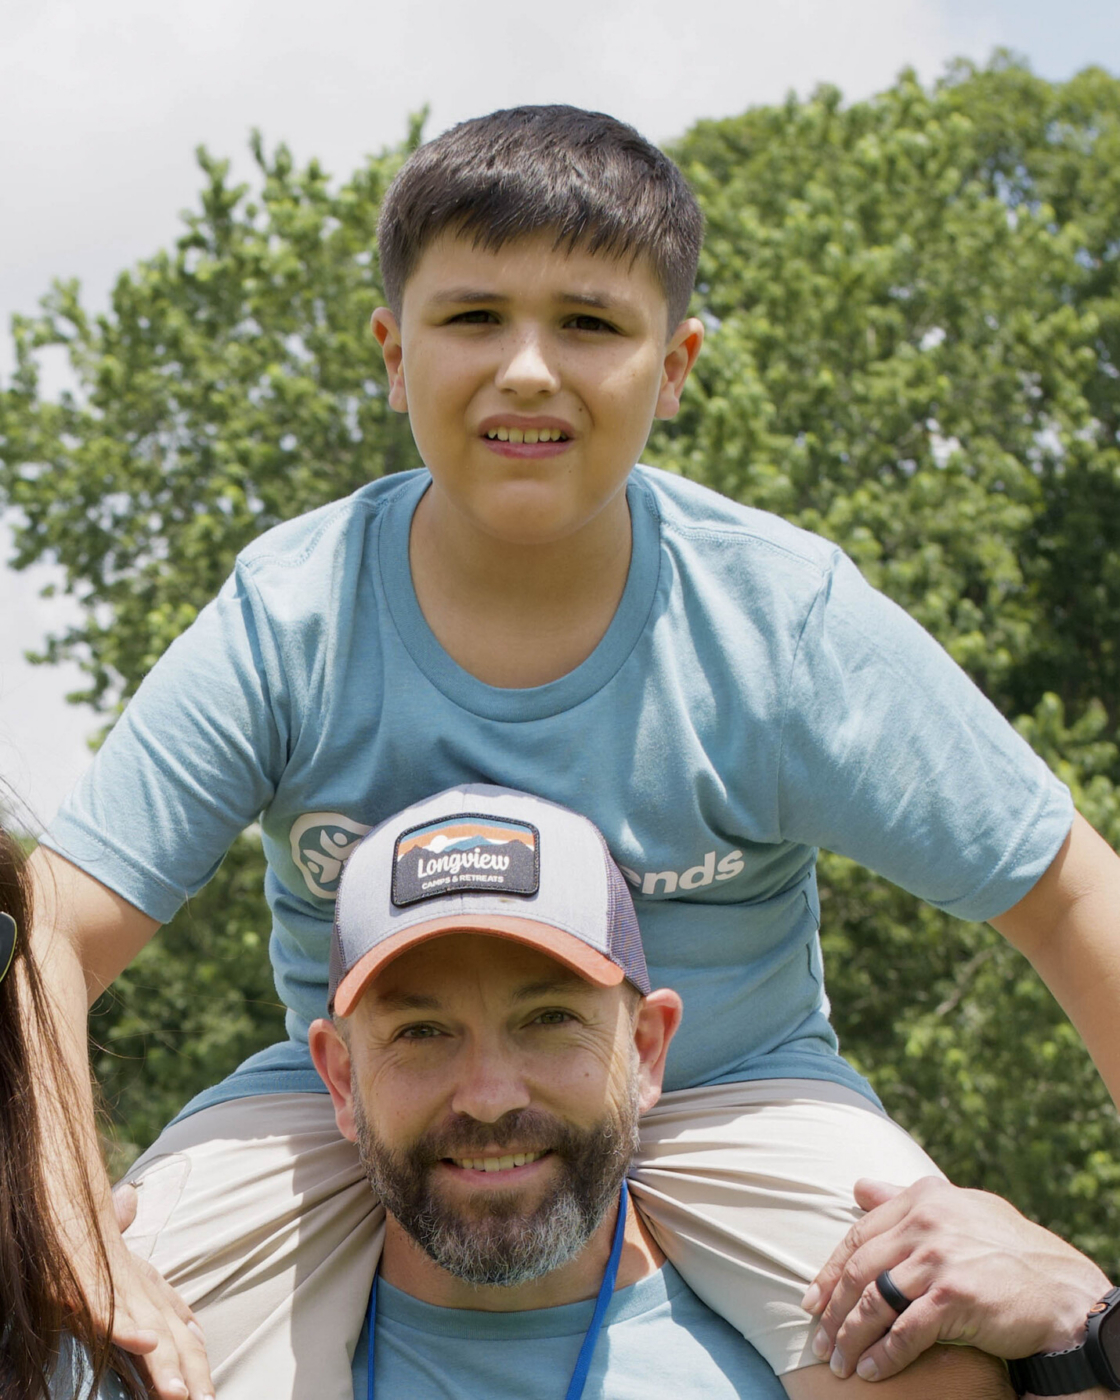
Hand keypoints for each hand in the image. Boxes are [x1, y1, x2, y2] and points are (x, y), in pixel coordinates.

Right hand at [91, 1182, 214, 1399]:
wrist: (61, 1199)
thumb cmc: (82, 1227)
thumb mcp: (106, 1235)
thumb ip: (122, 1229)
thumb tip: (133, 1204)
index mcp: (144, 1280)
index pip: (177, 1319)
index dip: (194, 1351)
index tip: (207, 1383)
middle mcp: (138, 1287)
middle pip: (174, 1337)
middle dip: (192, 1374)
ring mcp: (114, 1287)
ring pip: (148, 1332)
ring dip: (165, 1365)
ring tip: (181, 1395)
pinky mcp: (82, 1286)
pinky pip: (107, 1312)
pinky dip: (127, 1329)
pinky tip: (146, 1345)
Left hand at [800, 1176, 1111, 1382]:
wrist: (1062, 1290)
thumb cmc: (1009, 1250)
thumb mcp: (959, 1208)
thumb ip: (906, 1198)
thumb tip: (858, 1186)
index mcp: (923, 1198)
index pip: (858, 1235)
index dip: (830, 1271)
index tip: (813, 1300)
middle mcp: (926, 1222)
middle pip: (859, 1269)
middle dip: (833, 1310)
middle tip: (820, 1341)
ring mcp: (938, 1258)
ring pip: (874, 1302)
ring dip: (850, 1337)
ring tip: (839, 1362)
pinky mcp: (954, 1295)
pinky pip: (905, 1331)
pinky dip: (883, 1355)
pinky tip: (871, 1371)